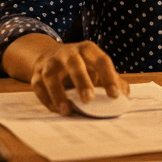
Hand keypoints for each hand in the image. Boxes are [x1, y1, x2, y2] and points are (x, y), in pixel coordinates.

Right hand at [3, 34, 127, 113]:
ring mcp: (50, 63)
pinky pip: (39, 86)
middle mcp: (68, 53)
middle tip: (89, 99)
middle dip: (82, 81)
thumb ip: (113, 80)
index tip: (115, 95)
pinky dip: (47, 98)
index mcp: (88, 50)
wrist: (50, 56)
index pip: (101, 60)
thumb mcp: (97, 68)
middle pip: (74, 64)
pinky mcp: (37, 74)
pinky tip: (57, 109)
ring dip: (58, 93)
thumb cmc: (81, 66)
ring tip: (67, 110)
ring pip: (51, 75)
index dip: (109, 77)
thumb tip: (125, 95)